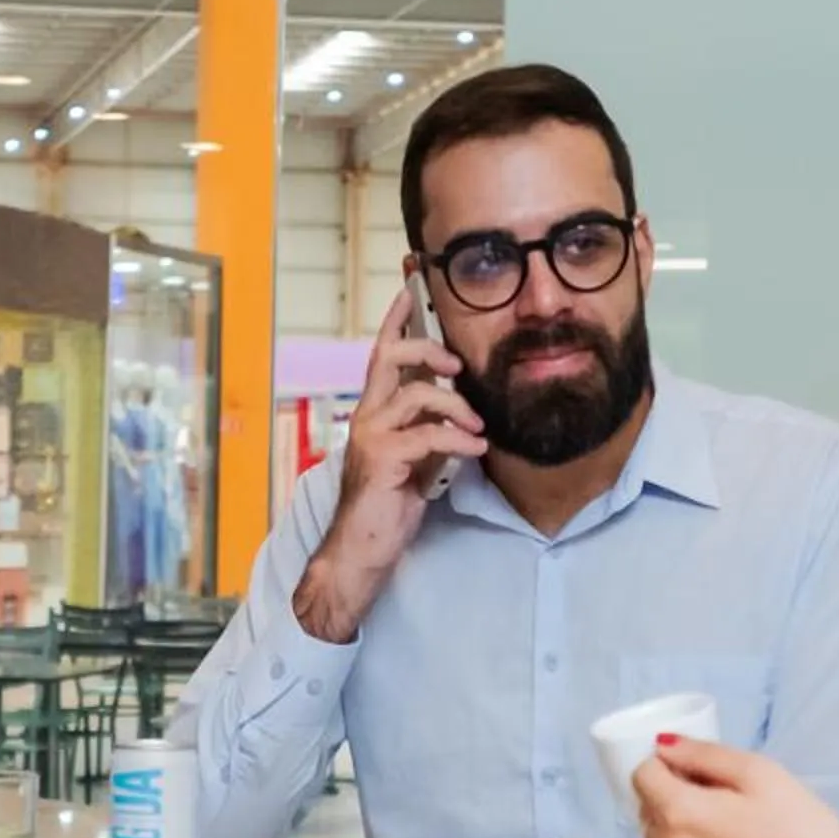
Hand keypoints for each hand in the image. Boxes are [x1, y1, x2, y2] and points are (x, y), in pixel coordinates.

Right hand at [294, 281, 487, 643]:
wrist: (361, 551)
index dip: (397, 318)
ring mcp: (370, 436)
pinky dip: (459, 438)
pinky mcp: (382, 460)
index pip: (383, 353)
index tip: (411, 286)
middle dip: (428, 349)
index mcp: (374, 412)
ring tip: (477, 427)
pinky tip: (476, 449)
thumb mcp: (419, 461)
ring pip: (417, 394)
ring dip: (456, 406)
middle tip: (458, 366)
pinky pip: (428, 434)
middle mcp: (366, 416)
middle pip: (391, 357)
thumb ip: (433, 432)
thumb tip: (464, 413)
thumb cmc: (387, 507)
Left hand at [636, 738, 838, 837]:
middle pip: (648, 810)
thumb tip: (665, 746)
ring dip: (681, 829)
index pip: (642, 775)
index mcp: (679, 815)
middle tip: (723, 797)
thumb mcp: (762, 774)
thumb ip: (704, 754)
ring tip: (731, 829)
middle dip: (673, 795)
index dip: (668, 764)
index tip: (700, 770)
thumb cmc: (804, 834)